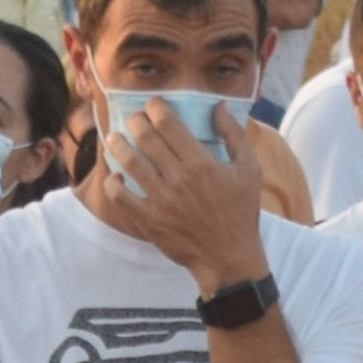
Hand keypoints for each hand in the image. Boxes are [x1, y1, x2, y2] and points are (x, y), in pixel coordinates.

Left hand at [91, 99, 267, 291]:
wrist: (228, 257)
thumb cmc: (241, 211)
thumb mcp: (249, 170)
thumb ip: (234, 135)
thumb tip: (218, 106)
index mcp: (201, 163)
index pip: (169, 124)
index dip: (156, 108)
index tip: (152, 105)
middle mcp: (179, 178)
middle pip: (146, 138)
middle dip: (135, 121)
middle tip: (133, 119)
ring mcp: (161, 200)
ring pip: (129, 162)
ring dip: (117, 144)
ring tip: (114, 138)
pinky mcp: (149, 220)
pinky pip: (120, 196)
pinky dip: (113, 182)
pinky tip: (115, 175)